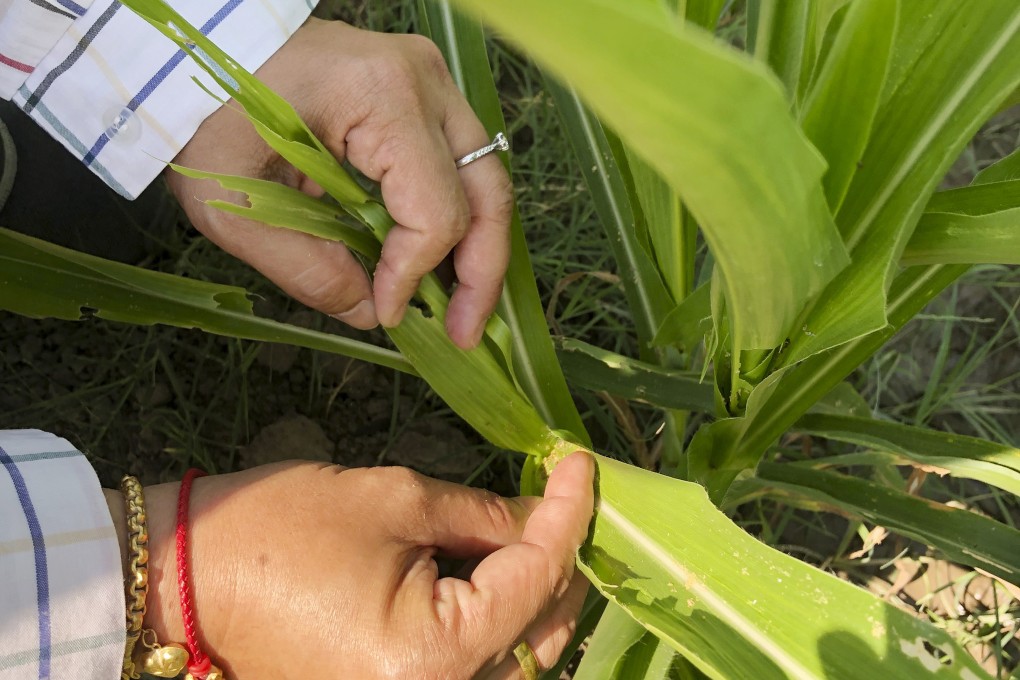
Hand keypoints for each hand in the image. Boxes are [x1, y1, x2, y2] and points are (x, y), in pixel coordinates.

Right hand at [131, 453, 592, 678]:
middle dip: (560, 561)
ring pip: (515, 660)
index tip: (581, 463)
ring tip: (537, 532)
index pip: (537, 577)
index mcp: (436, 657)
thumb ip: (482, 515)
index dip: (568, 513)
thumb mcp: (394, 501)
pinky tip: (498, 574)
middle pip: (540, 635)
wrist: (184, 579)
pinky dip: (497, 626)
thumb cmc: (280, 530)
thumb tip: (538, 512)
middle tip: (563, 497)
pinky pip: (474, 670)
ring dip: (536, 598)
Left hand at [167, 18, 512, 348]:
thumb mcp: (237, 206)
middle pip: (486, 193)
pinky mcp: (424, 94)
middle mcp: (425, 81)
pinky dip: (457, 218)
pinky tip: (440, 262)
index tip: (384, 311)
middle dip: (481, 273)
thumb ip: (306, 270)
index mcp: (382, 96)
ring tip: (462, 308)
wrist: (200, 54)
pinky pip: (460, 166)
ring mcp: (431, 81)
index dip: (414, 274)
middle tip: (465, 332)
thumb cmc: (207, 114)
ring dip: (478, 248)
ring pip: (485, 180)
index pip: (433, 210)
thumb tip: (369, 312)